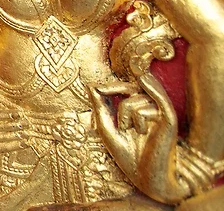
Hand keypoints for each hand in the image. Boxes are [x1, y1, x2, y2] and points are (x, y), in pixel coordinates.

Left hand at [90, 75, 188, 203]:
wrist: (143, 176)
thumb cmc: (127, 154)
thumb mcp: (107, 128)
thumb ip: (100, 106)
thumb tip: (91, 85)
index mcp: (137, 109)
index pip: (124, 88)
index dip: (110, 86)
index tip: (96, 89)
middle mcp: (150, 108)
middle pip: (129, 90)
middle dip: (118, 101)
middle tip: (121, 126)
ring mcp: (160, 114)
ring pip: (135, 100)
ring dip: (127, 117)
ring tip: (134, 133)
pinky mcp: (169, 121)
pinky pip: (158, 101)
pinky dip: (149, 99)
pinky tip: (143, 99)